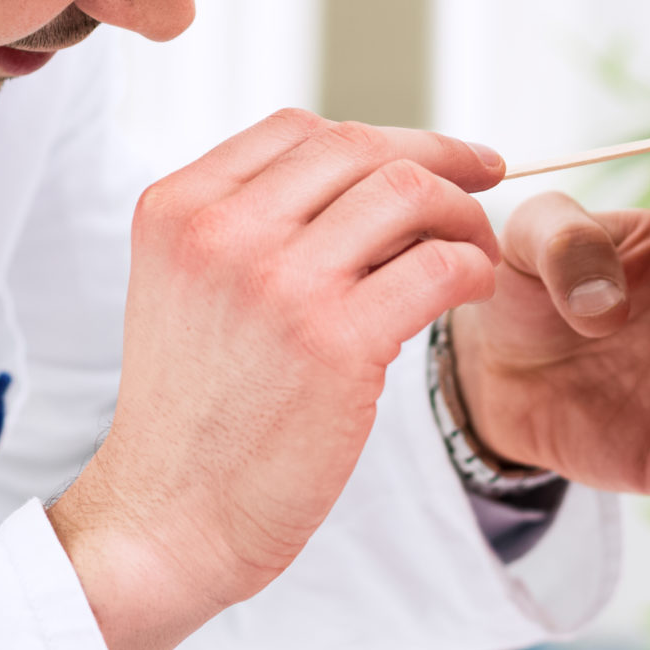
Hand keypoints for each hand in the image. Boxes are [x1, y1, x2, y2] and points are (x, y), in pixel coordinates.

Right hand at [48, 111, 504, 649]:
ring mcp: (277, 281)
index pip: (298, 130)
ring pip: (406, 191)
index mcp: (178, 208)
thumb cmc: (193, 417)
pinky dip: (471, 267)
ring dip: (460, 213)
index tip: (430, 158)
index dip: (380, 137)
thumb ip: (253, 231)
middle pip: (359, 147)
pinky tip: (471, 291)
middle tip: (483, 184)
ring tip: (475, 250)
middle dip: (437, 158)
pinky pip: (437, 265)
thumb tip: (370, 190)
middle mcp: (221, 230)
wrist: (166, 519)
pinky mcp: (333, 340)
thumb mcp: (188, 290)